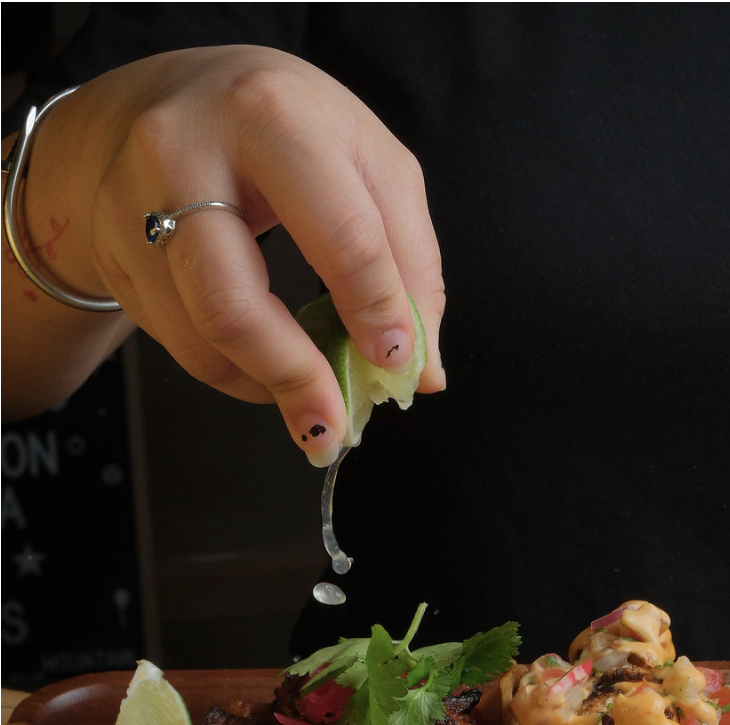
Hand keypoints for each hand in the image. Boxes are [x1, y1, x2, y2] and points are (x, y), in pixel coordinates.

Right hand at [11, 46, 444, 459]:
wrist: (156, 101)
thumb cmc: (279, 129)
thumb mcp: (364, 158)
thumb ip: (407, 257)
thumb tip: (422, 367)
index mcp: (271, 115)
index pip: (341, 238)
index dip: (376, 313)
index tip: (397, 364)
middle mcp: (183, 154)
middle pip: (235, 302)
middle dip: (295, 378)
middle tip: (333, 426)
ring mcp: (133, 209)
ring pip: (202, 336)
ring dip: (267, 387)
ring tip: (311, 405)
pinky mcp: (115, 256)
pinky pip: (181, 345)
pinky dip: (236, 375)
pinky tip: (269, 371)